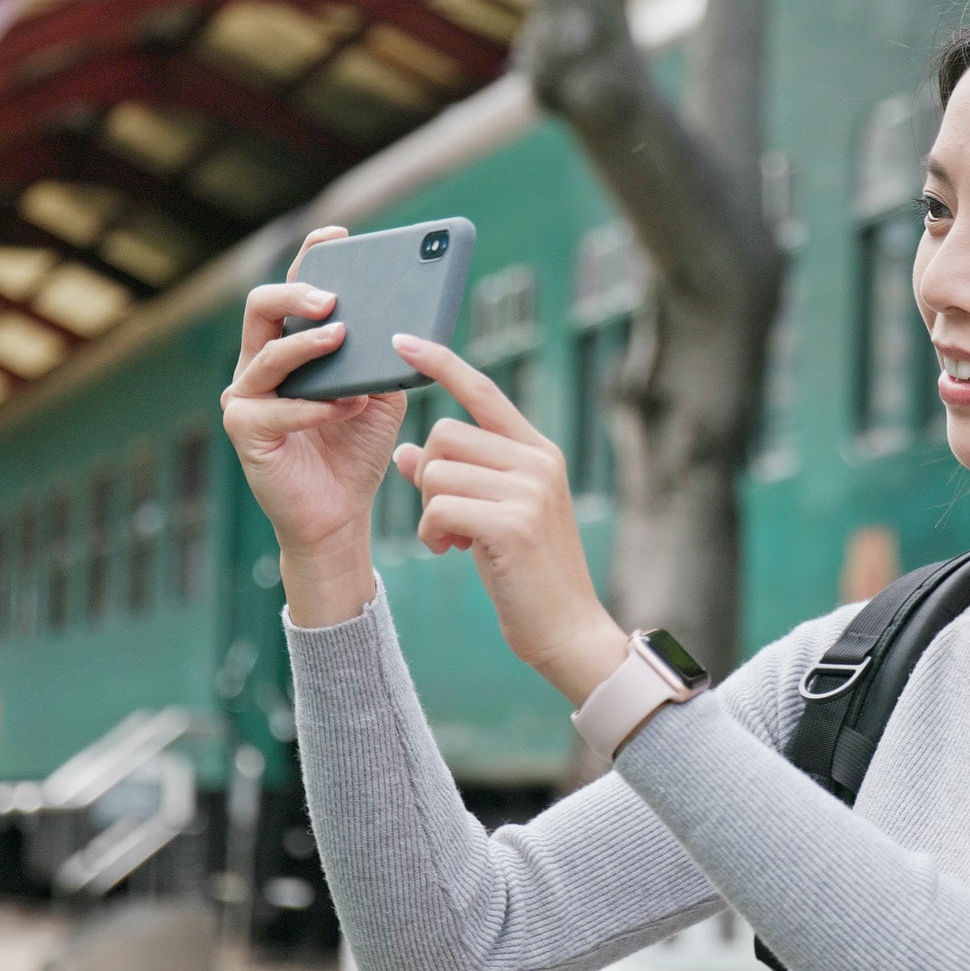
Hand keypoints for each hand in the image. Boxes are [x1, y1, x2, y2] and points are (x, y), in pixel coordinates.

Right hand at [221, 226, 406, 559]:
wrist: (340, 513)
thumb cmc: (357, 449)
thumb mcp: (381, 394)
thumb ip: (384, 358)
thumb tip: (405, 322)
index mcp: (290, 346)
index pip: (292, 289)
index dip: (310, 256)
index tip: (338, 233)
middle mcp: (259, 364)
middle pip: (261, 308)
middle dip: (295, 294)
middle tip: (332, 297)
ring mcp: (247, 397)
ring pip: (265, 354)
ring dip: (305, 344)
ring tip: (340, 336)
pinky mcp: (246, 433)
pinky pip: (276, 409)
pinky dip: (314, 406)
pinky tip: (346, 405)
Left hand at [387, 333, 623, 672]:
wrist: (567, 630)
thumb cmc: (527, 576)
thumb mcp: (492, 517)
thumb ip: (456, 479)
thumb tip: (405, 452)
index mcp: (538, 452)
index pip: (484, 391)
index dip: (442, 362)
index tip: (402, 340)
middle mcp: (538, 461)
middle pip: (445, 434)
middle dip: (428, 477)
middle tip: (444, 521)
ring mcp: (528, 490)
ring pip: (436, 470)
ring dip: (428, 511)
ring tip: (452, 542)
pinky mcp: (512, 522)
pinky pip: (438, 505)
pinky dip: (431, 532)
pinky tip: (451, 553)